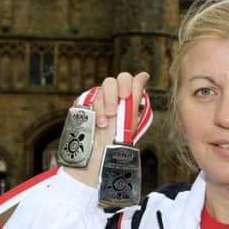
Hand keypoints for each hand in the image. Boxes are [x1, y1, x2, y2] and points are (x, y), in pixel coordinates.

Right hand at [64, 72, 150, 187]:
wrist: (100, 155)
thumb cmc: (118, 138)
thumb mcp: (130, 116)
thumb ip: (136, 94)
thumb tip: (144, 74)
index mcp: (124, 97)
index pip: (125, 78)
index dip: (125, 83)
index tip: (125, 96)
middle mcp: (111, 96)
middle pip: (110, 81)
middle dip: (112, 96)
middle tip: (114, 112)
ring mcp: (96, 101)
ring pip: (99, 92)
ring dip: (103, 108)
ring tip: (105, 125)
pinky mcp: (83, 106)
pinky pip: (86, 100)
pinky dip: (93, 112)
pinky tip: (97, 125)